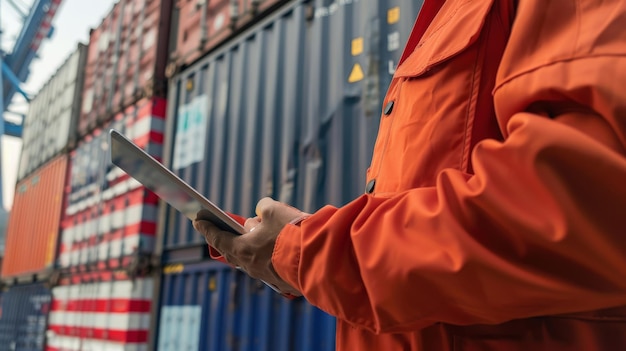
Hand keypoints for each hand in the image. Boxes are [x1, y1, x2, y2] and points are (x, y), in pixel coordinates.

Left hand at [193, 197, 307, 295]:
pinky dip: (267, 256)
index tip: (198, 221)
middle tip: (220, 231)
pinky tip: (273, 249)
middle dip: (226, 240)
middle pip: (233, 252)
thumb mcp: (275, 210)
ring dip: (250, 248)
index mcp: (243, 249)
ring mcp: (267, 276)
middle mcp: (251, 266)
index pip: (218, 238)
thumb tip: (261, 215)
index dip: (207, 228)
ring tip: (251, 237)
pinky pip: (269, 267)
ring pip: (252, 260)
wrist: (318, 258)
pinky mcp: (283, 281)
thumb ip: (263, 209)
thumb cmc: (293, 233)